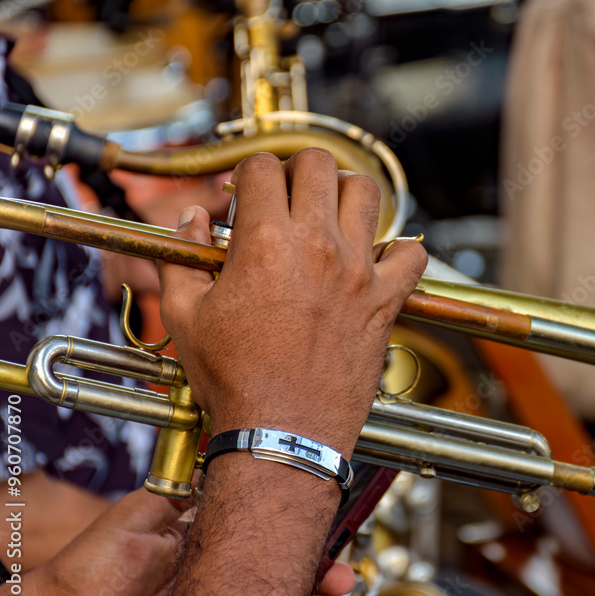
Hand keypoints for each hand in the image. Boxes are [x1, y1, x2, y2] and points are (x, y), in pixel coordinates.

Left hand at [4, 488, 355, 595]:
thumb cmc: (92, 568)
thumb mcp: (144, 513)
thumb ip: (185, 492)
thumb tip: (224, 462)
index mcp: (206, 544)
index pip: (263, 534)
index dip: (295, 531)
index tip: (319, 524)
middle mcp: (218, 576)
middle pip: (280, 570)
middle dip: (316, 569)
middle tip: (336, 571)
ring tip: (324, 595)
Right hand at [158, 148, 426, 457]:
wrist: (282, 431)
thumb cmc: (233, 380)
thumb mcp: (186, 315)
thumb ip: (183, 257)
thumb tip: (190, 219)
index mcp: (265, 242)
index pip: (262, 167)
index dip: (247, 175)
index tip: (243, 197)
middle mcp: (318, 245)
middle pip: (317, 164)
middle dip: (295, 169)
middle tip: (285, 195)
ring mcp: (358, 270)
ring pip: (366, 192)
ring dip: (344, 191)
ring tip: (327, 213)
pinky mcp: (385, 300)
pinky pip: (411, 255)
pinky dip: (400, 248)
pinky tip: (377, 256)